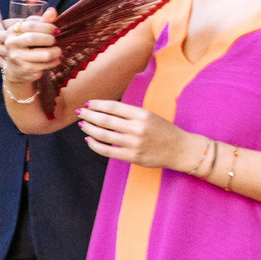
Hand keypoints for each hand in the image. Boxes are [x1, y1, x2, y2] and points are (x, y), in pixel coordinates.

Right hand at [0, 13, 57, 91]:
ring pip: (45, 54)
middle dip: (50, 39)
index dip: (46, 26)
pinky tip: (53, 60)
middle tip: (54, 41)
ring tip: (57, 51)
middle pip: (33, 38)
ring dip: (56, 52)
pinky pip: (46, 64)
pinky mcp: (26, 69)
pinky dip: (54, 62)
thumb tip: (52, 10)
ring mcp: (17, 57)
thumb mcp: (30, 32)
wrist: (16, 70)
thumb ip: (42, 22)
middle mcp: (11, 44)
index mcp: (12, 32)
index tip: (54, 29)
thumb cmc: (26, 47)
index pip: (29, 25)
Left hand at [78, 99, 199, 169]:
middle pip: (105, 120)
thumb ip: (129, 113)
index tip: (88, 103)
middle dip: (88, 115)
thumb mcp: (149, 116)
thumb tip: (104, 109)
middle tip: (79, 112)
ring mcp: (134, 143)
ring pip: (103, 135)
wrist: (181, 150)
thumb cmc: (164, 131)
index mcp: (142, 115)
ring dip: (89, 129)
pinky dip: (95, 145)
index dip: (97, 104)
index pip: (113, 107)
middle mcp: (137, 128)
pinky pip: (107, 151)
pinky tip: (89, 140)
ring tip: (82, 125)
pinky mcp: (132, 156)